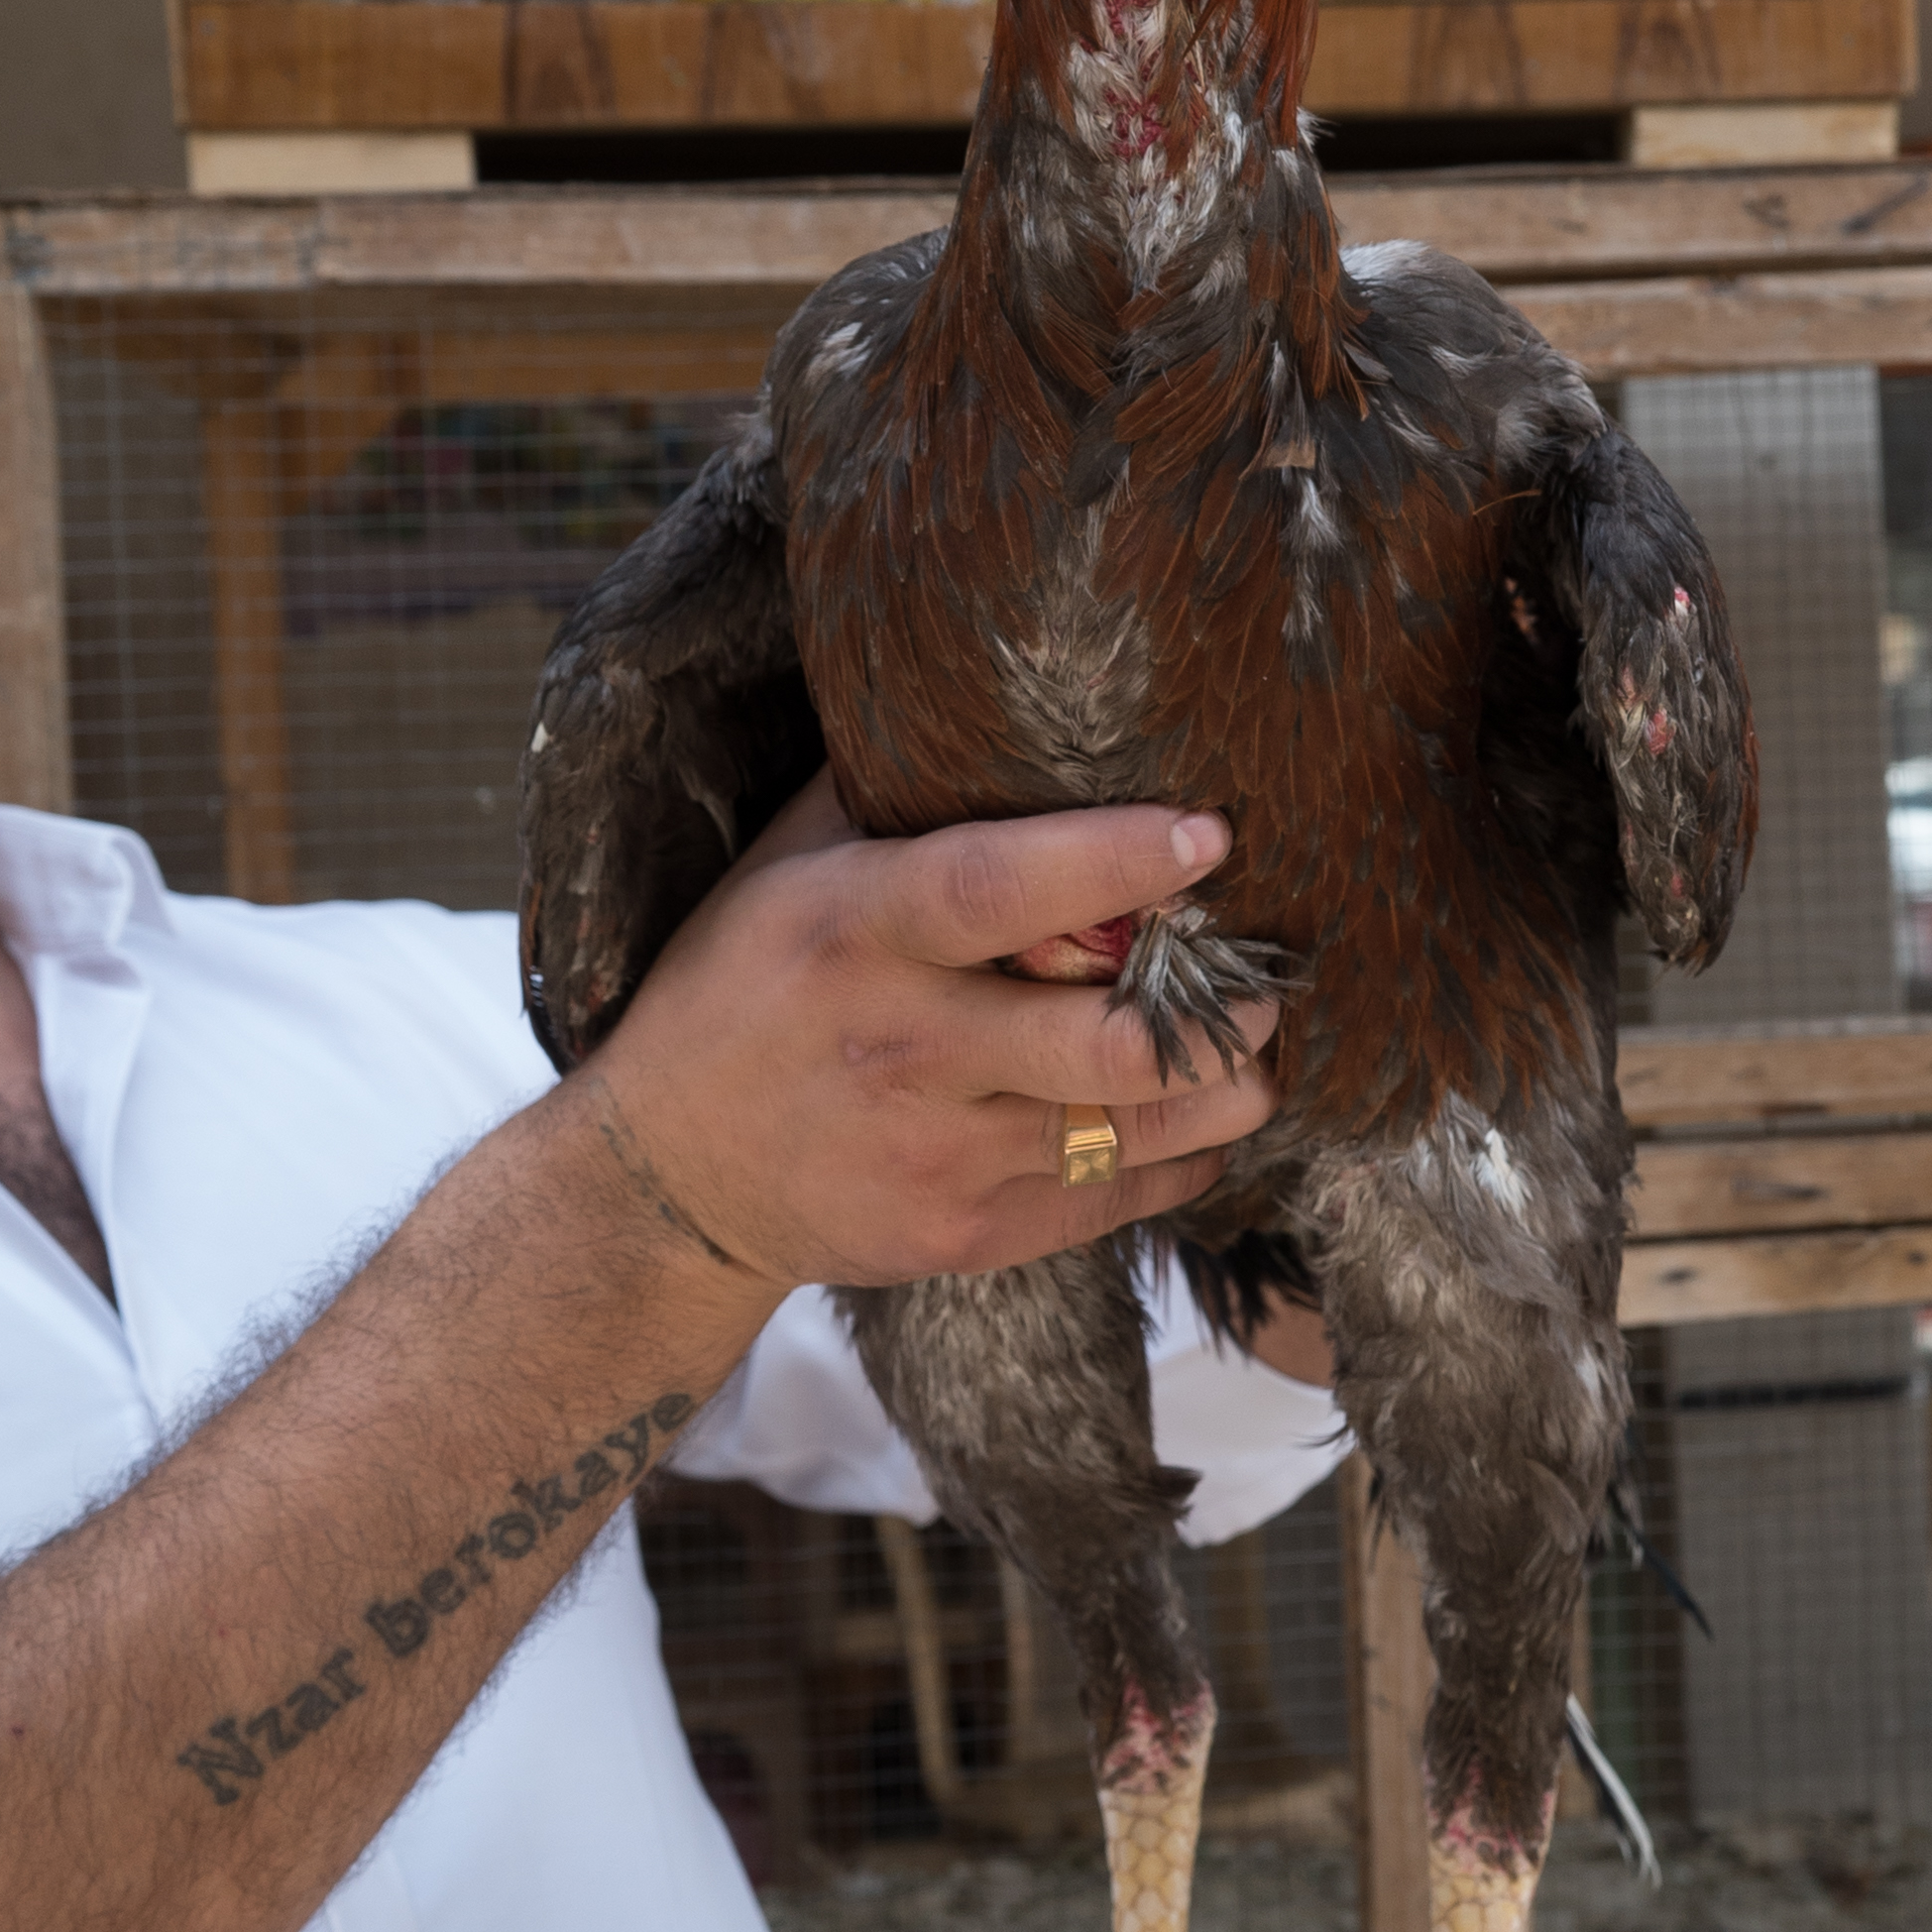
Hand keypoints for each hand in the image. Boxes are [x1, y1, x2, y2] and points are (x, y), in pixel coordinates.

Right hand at [579, 779, 1278, 1296]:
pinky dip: (1182, 1159)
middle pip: (1102, 1039)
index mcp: (860, 930)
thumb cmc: (739, 989)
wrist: (665, 1181)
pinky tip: (1197, 1119)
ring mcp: (939, 1152)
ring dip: (1225, 1090)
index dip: (1115, 860)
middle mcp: (905, 1044)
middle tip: (1266, 980)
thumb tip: (997, 698)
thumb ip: (888, 793)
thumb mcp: (784, 870)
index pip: (1001, 888)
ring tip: (1253, 1051)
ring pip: (1132, 1127)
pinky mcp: (966, 1234)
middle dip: (1216, 1013)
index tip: (1209, 832)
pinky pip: (1114, 1197)